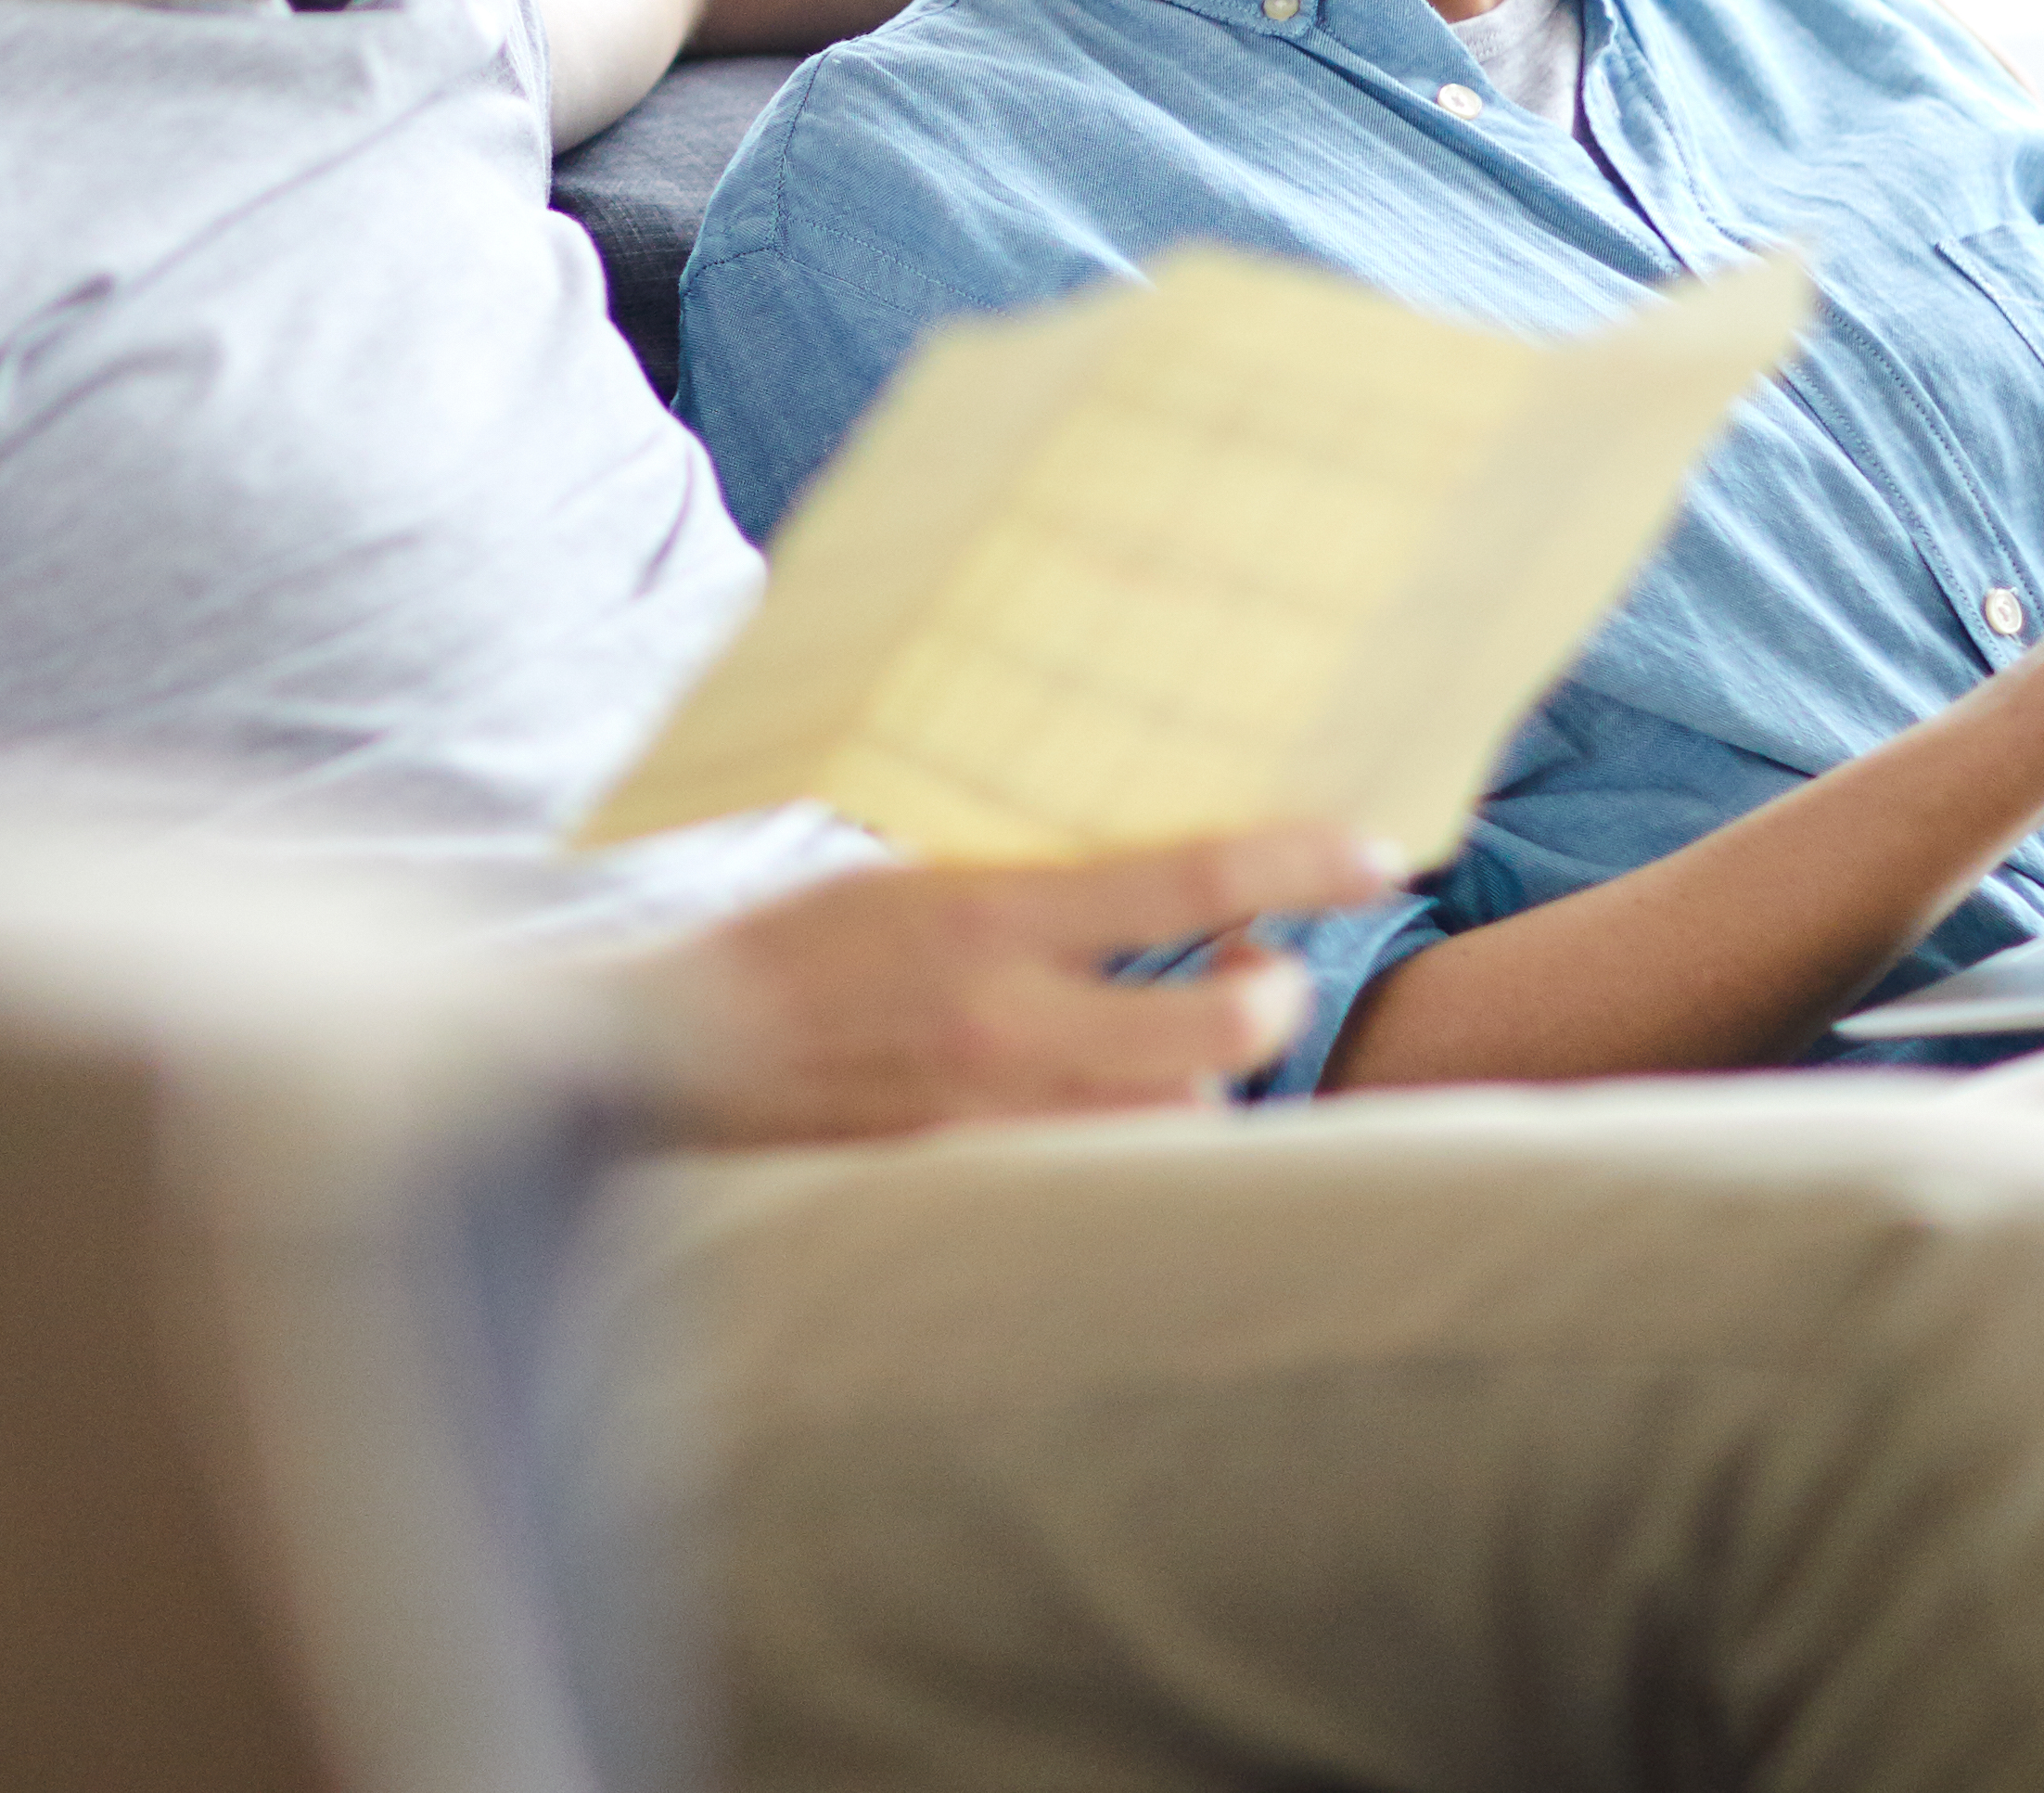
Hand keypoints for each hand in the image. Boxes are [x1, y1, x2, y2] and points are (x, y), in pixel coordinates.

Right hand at [671, 827, 1388, 1147]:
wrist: (668, 1066)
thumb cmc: (787, 954)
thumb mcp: (902, 872)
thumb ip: (1023, 880)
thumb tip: (1150, 874)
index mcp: (986, 915)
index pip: (1184, 880)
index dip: (1297, 862)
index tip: (1375, 850)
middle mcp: (1007, 1026)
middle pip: (1223, 1033)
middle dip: (1268, 1002)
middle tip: (1261, 977)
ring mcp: (997, 1124)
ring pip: (1177, 1122)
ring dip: (1193, 1086)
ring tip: (1167, 1047)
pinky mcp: (982, 1192)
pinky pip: (1103, 1177)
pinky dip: (1122, 1145)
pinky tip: (1099, 1113)